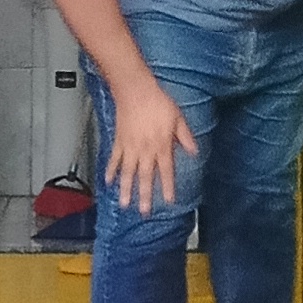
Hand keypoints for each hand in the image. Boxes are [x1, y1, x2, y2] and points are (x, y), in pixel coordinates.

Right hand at [105, 72, 198, 213]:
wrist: (135, 90)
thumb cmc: (157, 102)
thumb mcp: (178, 118)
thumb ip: (185, 137)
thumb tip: (194, 151)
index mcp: (161, 145)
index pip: (166, 171)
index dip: (168, 187)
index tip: (169, 200)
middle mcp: (145, 150)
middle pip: (145, 177)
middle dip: (145, 196)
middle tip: (144, 212)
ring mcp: (130, 147)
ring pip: (128, 173)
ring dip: (126, 189)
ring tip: (124, 204)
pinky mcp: (119, 141)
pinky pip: (114, 159)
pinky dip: (111, 171)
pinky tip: (108, 181)